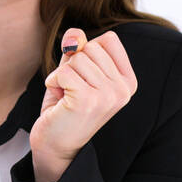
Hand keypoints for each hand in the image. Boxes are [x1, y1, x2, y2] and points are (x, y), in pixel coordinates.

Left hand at [29, 27, 137, 181]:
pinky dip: (54, 82)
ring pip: (77, 59)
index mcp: (127, 81)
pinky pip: (64, 71)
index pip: (108, 40)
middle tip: (72, 91)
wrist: (56, 145)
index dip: (87, 52)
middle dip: (73, 65)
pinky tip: (60, 100)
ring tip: (67, 97)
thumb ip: (77, 47)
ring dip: (62, 75)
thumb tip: (74, 36)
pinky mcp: (89, 100)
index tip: (84, 79)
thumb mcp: (75, 71)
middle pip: (91, 47)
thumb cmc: (65, 106)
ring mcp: (109, 95)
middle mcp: (123, 89)